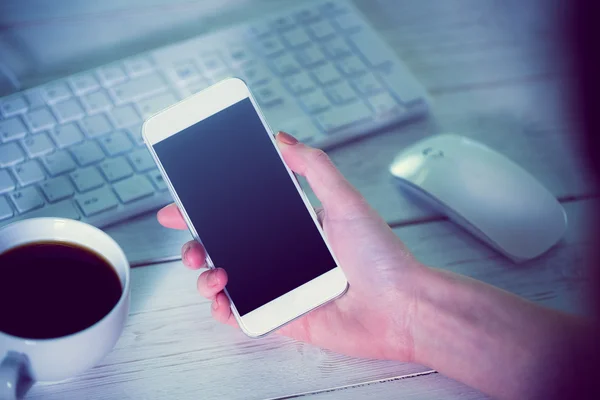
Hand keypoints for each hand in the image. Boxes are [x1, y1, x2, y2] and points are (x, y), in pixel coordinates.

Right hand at [157, 132, 424, 360]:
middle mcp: (283, 257)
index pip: (242, 216)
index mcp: (294, 228)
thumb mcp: (345, 200)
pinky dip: (223, 309)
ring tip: (211, 269)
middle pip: (226, 248)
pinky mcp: (283, 317)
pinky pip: (242, 315)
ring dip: (205, 274)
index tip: (184, 201)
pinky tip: (222, 299)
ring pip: (226, 281)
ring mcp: (280, 288)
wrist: (401, 306)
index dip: (209, 209)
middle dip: (197, 242)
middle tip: (187, 239)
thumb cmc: (380, 255)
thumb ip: (313, 166)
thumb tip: (281, 137)